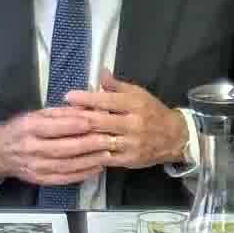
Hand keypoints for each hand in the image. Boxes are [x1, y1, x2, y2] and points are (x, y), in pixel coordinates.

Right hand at [0, 108, 113, 185]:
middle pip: (64, 148)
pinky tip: (96, 168)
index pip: (55, 127)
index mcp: (29, 128)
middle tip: (109, 139)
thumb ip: (60, 113)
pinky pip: (64, 179)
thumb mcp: (36, 114)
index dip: (76, 125)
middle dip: (89, 144)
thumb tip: (85, 110)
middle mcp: (31, 149)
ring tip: (107, 154)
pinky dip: (82, 175)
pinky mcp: (40, 179)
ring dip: (89, 161)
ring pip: (66, 166)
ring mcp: (35, 167)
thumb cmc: (21, 129)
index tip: (95, 121)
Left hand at [63, 68, 186, 168]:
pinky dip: (88, 154)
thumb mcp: (139, 94)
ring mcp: (131, 144)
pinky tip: (74, 152)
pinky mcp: (128, 160)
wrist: (175, 137)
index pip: (107, 100)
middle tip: (57, 115)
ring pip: (99, 141)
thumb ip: (117, 85)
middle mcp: (133, 124)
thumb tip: (100, 72)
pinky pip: (104, 158)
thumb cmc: (152, 112)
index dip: (86, 98)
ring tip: (61, 134)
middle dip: (76, 118)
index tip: (69, 96)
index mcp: (136, 104)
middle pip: (100, 121)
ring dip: (78, 138)